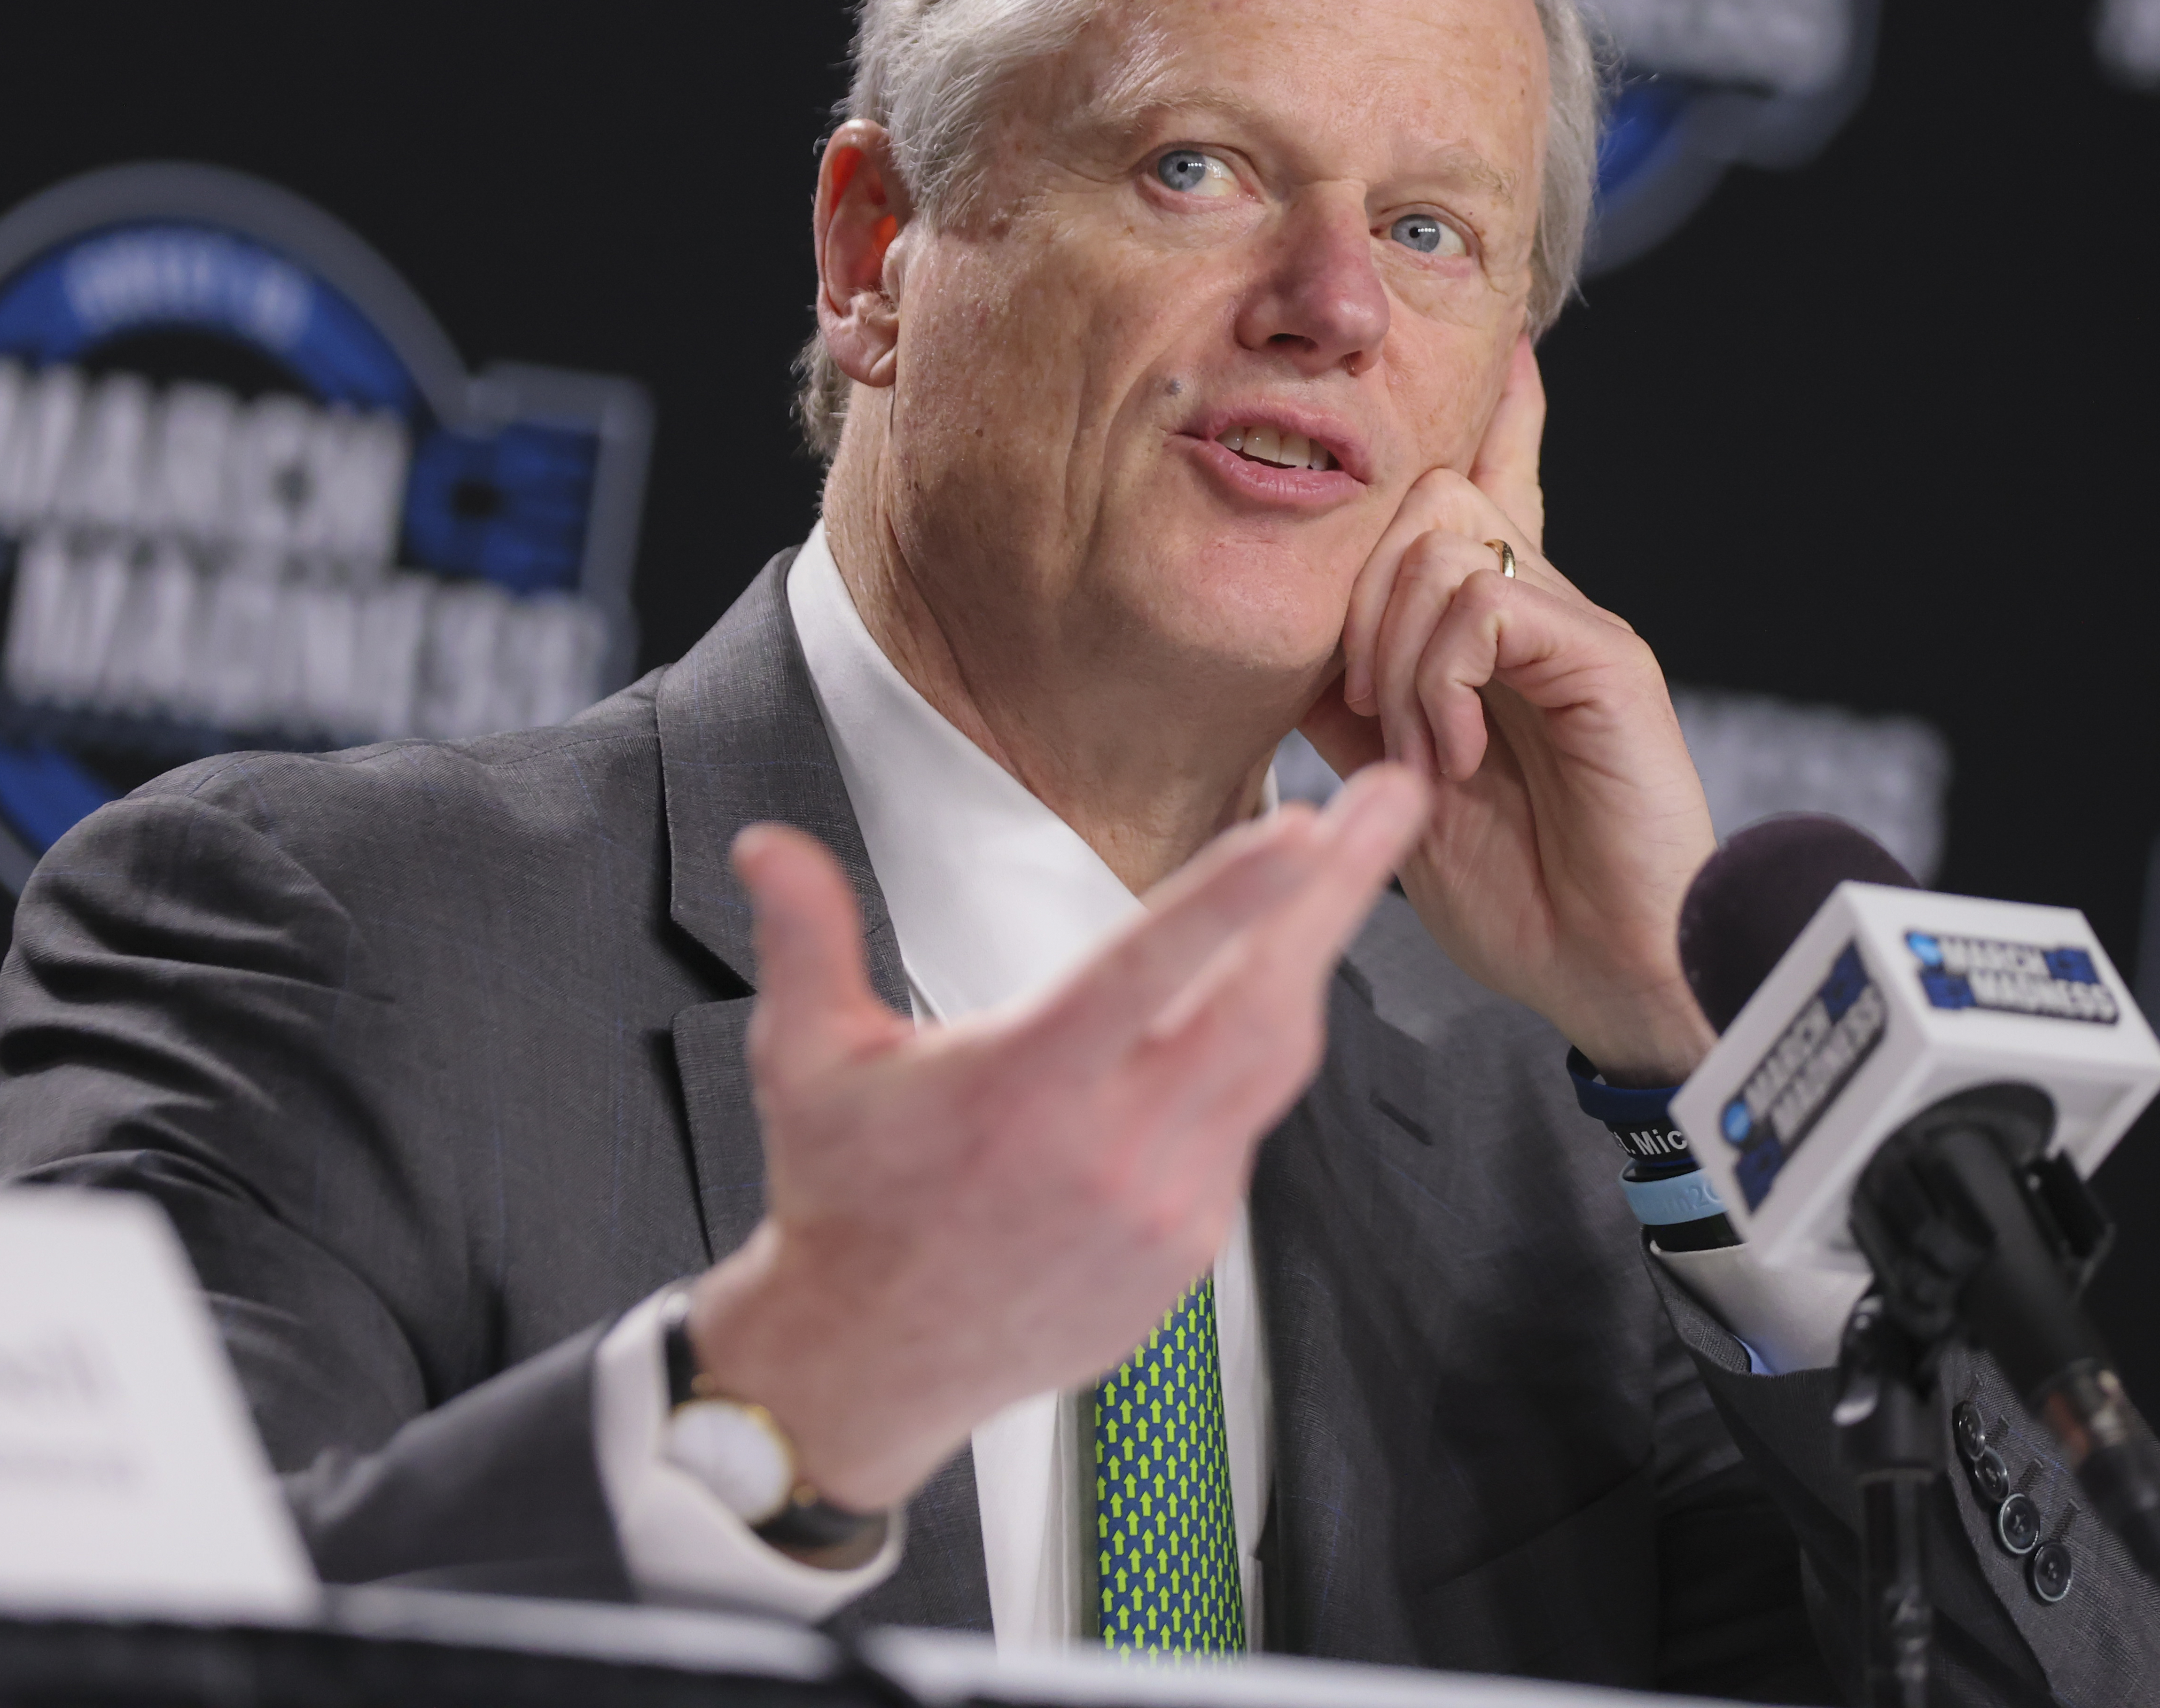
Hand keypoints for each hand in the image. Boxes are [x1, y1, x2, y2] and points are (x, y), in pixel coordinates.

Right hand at [686, 764, 1430, 1511]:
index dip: (1232, 896)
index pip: (1145, 972)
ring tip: (1353, 863)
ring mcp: (1164, 1211)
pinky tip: (1261, 989)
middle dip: (1338, 894)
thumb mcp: (803, 1061)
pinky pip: (1249, 1127)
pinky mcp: (1190, 1249)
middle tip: (1394, 798)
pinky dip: (1259, 1050)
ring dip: (1316, 956)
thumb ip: (805, 939)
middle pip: (1261, 1006)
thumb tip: (765, 845)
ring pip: (1276, 1062)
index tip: (1305, 825)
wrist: (870, 1361)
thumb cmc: (843, 1197)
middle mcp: (1108, 1153)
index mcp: (1022, 1091)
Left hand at [1300, 337, 1718, 1083]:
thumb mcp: (1399, 786)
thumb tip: (1299, 647)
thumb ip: (1354, 704)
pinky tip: (1452, 753)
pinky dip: (1440, 676)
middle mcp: (1542, 610)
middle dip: (1359, 595)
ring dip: (1393, 652)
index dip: (1486, 415)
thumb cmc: (1522, 895)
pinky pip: (1486, 602)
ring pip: (1443, 542)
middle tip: (1366, 712)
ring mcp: (1577, 626)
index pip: (1488, 488)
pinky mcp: (1606, 657)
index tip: (1494, 347)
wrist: (1613, 972)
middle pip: (1425, 500)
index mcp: (1500, 635)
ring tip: (1419, 750)